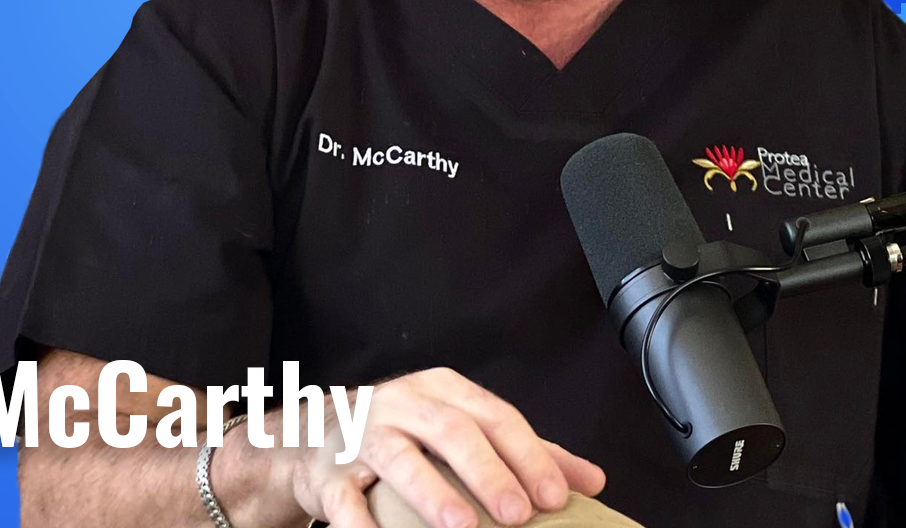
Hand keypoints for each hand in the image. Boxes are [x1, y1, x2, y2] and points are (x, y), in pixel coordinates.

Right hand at [284, 368, 604, 527]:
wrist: (313, 437)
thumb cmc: (405, 435)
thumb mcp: (462, 428)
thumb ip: (523, 452)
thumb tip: (592, 481)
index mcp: (441, 391)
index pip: (494, 416)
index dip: (527, 455)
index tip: (555, 496)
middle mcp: (401, 404)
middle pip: (450, 430)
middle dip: (488, 473)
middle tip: (519, 515)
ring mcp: (360, 435)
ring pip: (397, 457)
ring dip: (432, 493)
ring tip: (463, 526)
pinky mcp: (328, 473)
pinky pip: (344, 499)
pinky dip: (361, 524)